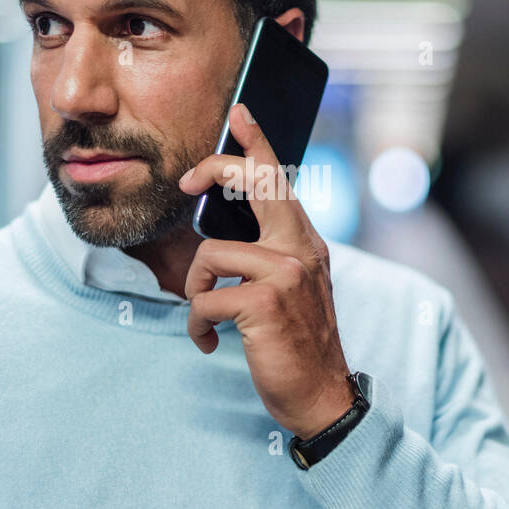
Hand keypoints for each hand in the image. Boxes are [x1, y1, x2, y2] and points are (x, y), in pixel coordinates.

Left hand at [178, 103, 353, 439]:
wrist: (320, 395)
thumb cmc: (297, 343)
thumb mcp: (293, 289)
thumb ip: (271, 255)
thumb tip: (222, 237)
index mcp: (306, 242)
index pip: (281, 179)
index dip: (257, 143)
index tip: (239, 113)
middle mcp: (301, 248)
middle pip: (255, 183)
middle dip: (216, 169)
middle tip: (188, 180)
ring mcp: (286, 273)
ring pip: (210, 254)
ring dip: (195, 291)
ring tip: (206, 318)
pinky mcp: (265, 302)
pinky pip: (204, 299)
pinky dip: (197, 326)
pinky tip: (210, 343)